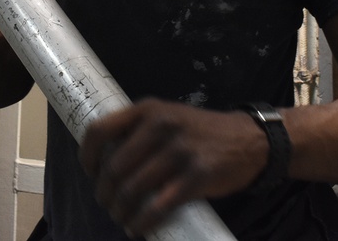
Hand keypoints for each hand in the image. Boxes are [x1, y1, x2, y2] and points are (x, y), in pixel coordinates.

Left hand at [79, 98, 267, 237]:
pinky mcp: (196, 176)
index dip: (87, 157)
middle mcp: (161, 126)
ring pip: (132, 190)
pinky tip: (137, 227)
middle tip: (108, 203)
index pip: (100, 131)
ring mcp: (179, 151)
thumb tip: (106, 160)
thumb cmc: (202, 132)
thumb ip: (141, 131)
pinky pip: (157, 206)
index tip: (91, 173)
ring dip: (120, 211)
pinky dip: (142, 222)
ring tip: (121, 217)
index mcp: (148, 109)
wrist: (249, 140)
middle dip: (105, 193)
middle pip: (114, 168)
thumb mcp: (169, 116)